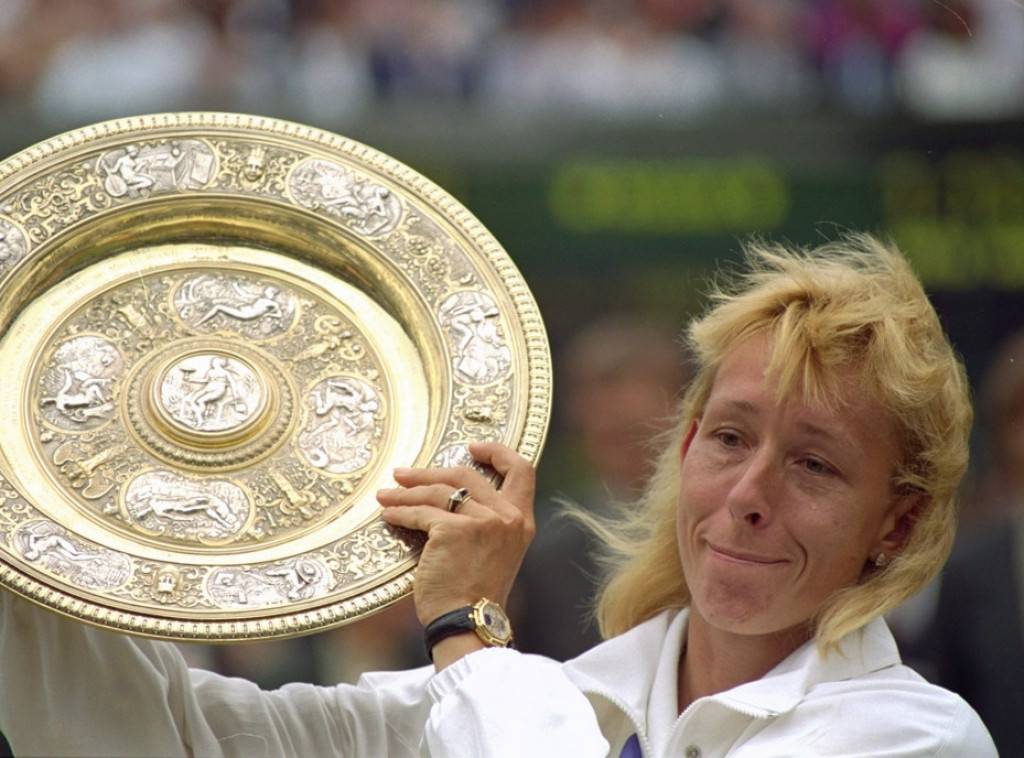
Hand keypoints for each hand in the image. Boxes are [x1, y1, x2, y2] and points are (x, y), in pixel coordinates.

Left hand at [376, 441, 535, 631]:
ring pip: (438, 491)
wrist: (468, 622)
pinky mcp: (453, 530)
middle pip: (466, 474)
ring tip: (386, 495)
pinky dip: (400, 512)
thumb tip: (454, 498)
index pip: (522, 470)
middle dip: (429, 472)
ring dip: (406, 491)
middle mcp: (507, 517)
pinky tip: (389, 515)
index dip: (497, 452)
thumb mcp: (497, 553)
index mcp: (521, 521)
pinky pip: (421, 512)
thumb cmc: (475, 595)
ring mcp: (482, 521)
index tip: (473, 447)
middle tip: (405, 474)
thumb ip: (489, 524)